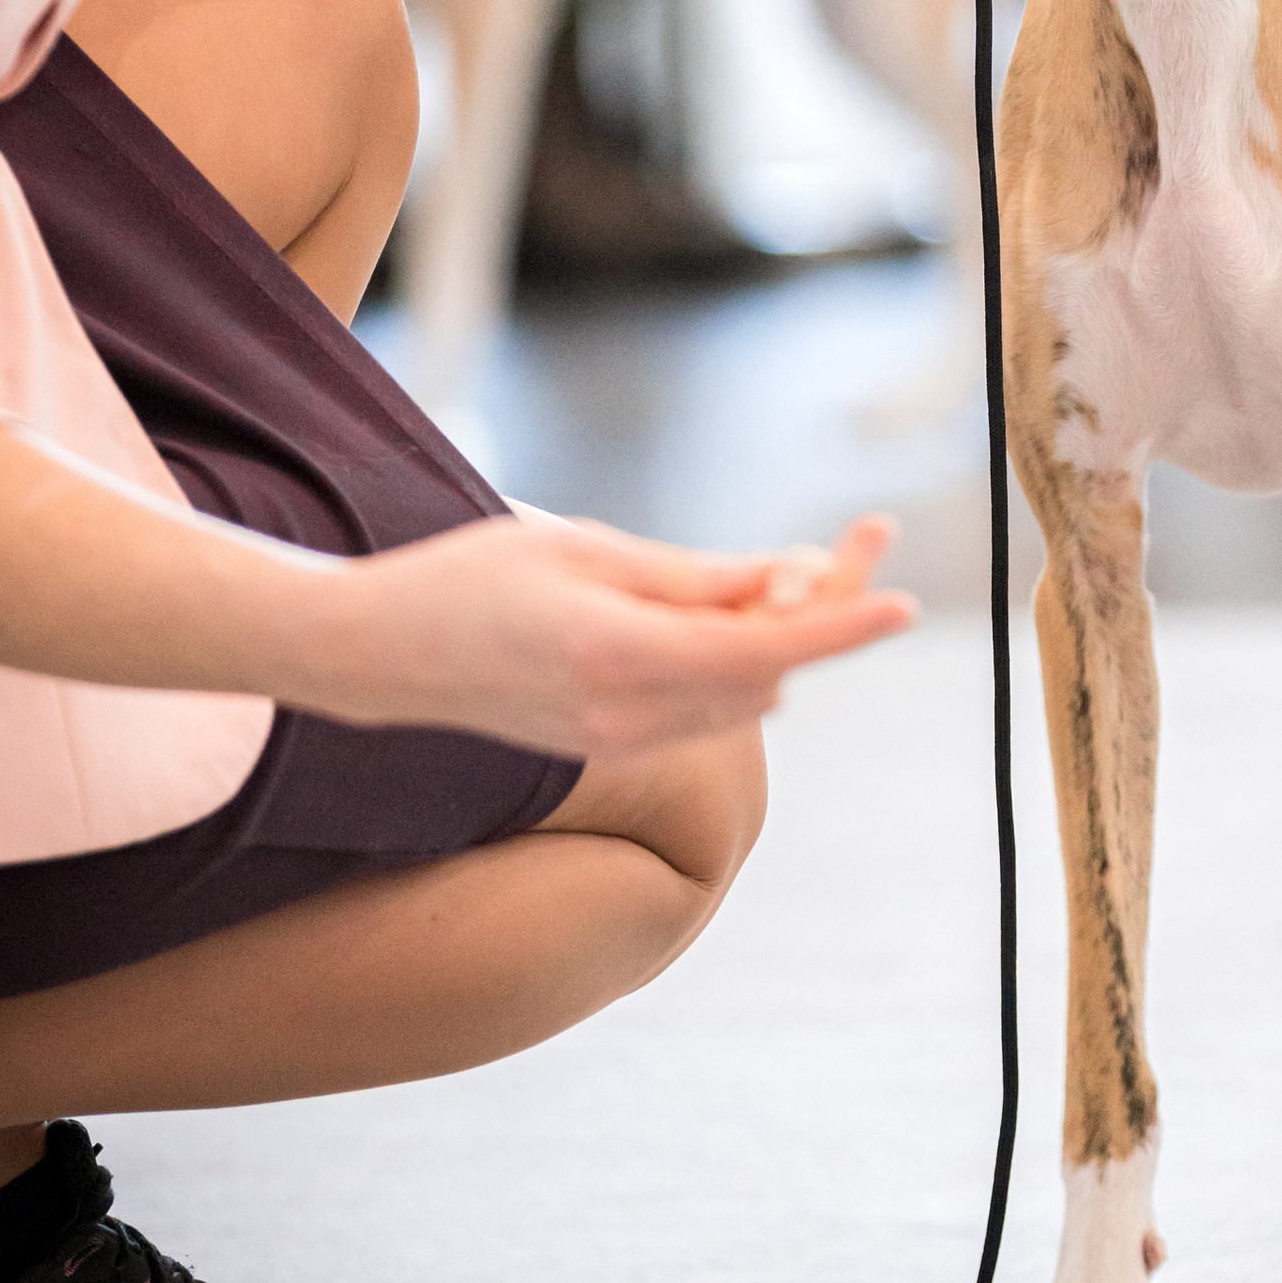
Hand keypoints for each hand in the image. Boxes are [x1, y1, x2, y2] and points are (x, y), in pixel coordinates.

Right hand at [315, 510, 915, 758]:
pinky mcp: (606, 746)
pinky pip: (701, 707)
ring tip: (780, 568)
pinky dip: (730, 662)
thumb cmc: (470, 578)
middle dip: (821, 612)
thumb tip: (788, 584)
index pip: (764, 652)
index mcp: (622, 655)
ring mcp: (617, 741)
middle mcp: (628, 717)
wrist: (377, 657)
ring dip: (777, 638)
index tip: (905, 604)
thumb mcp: (584, 550)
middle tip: (863, 536)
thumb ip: (691, 578)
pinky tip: (721, 610)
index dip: (840, 627)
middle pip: (768, 676)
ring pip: (743, 696)